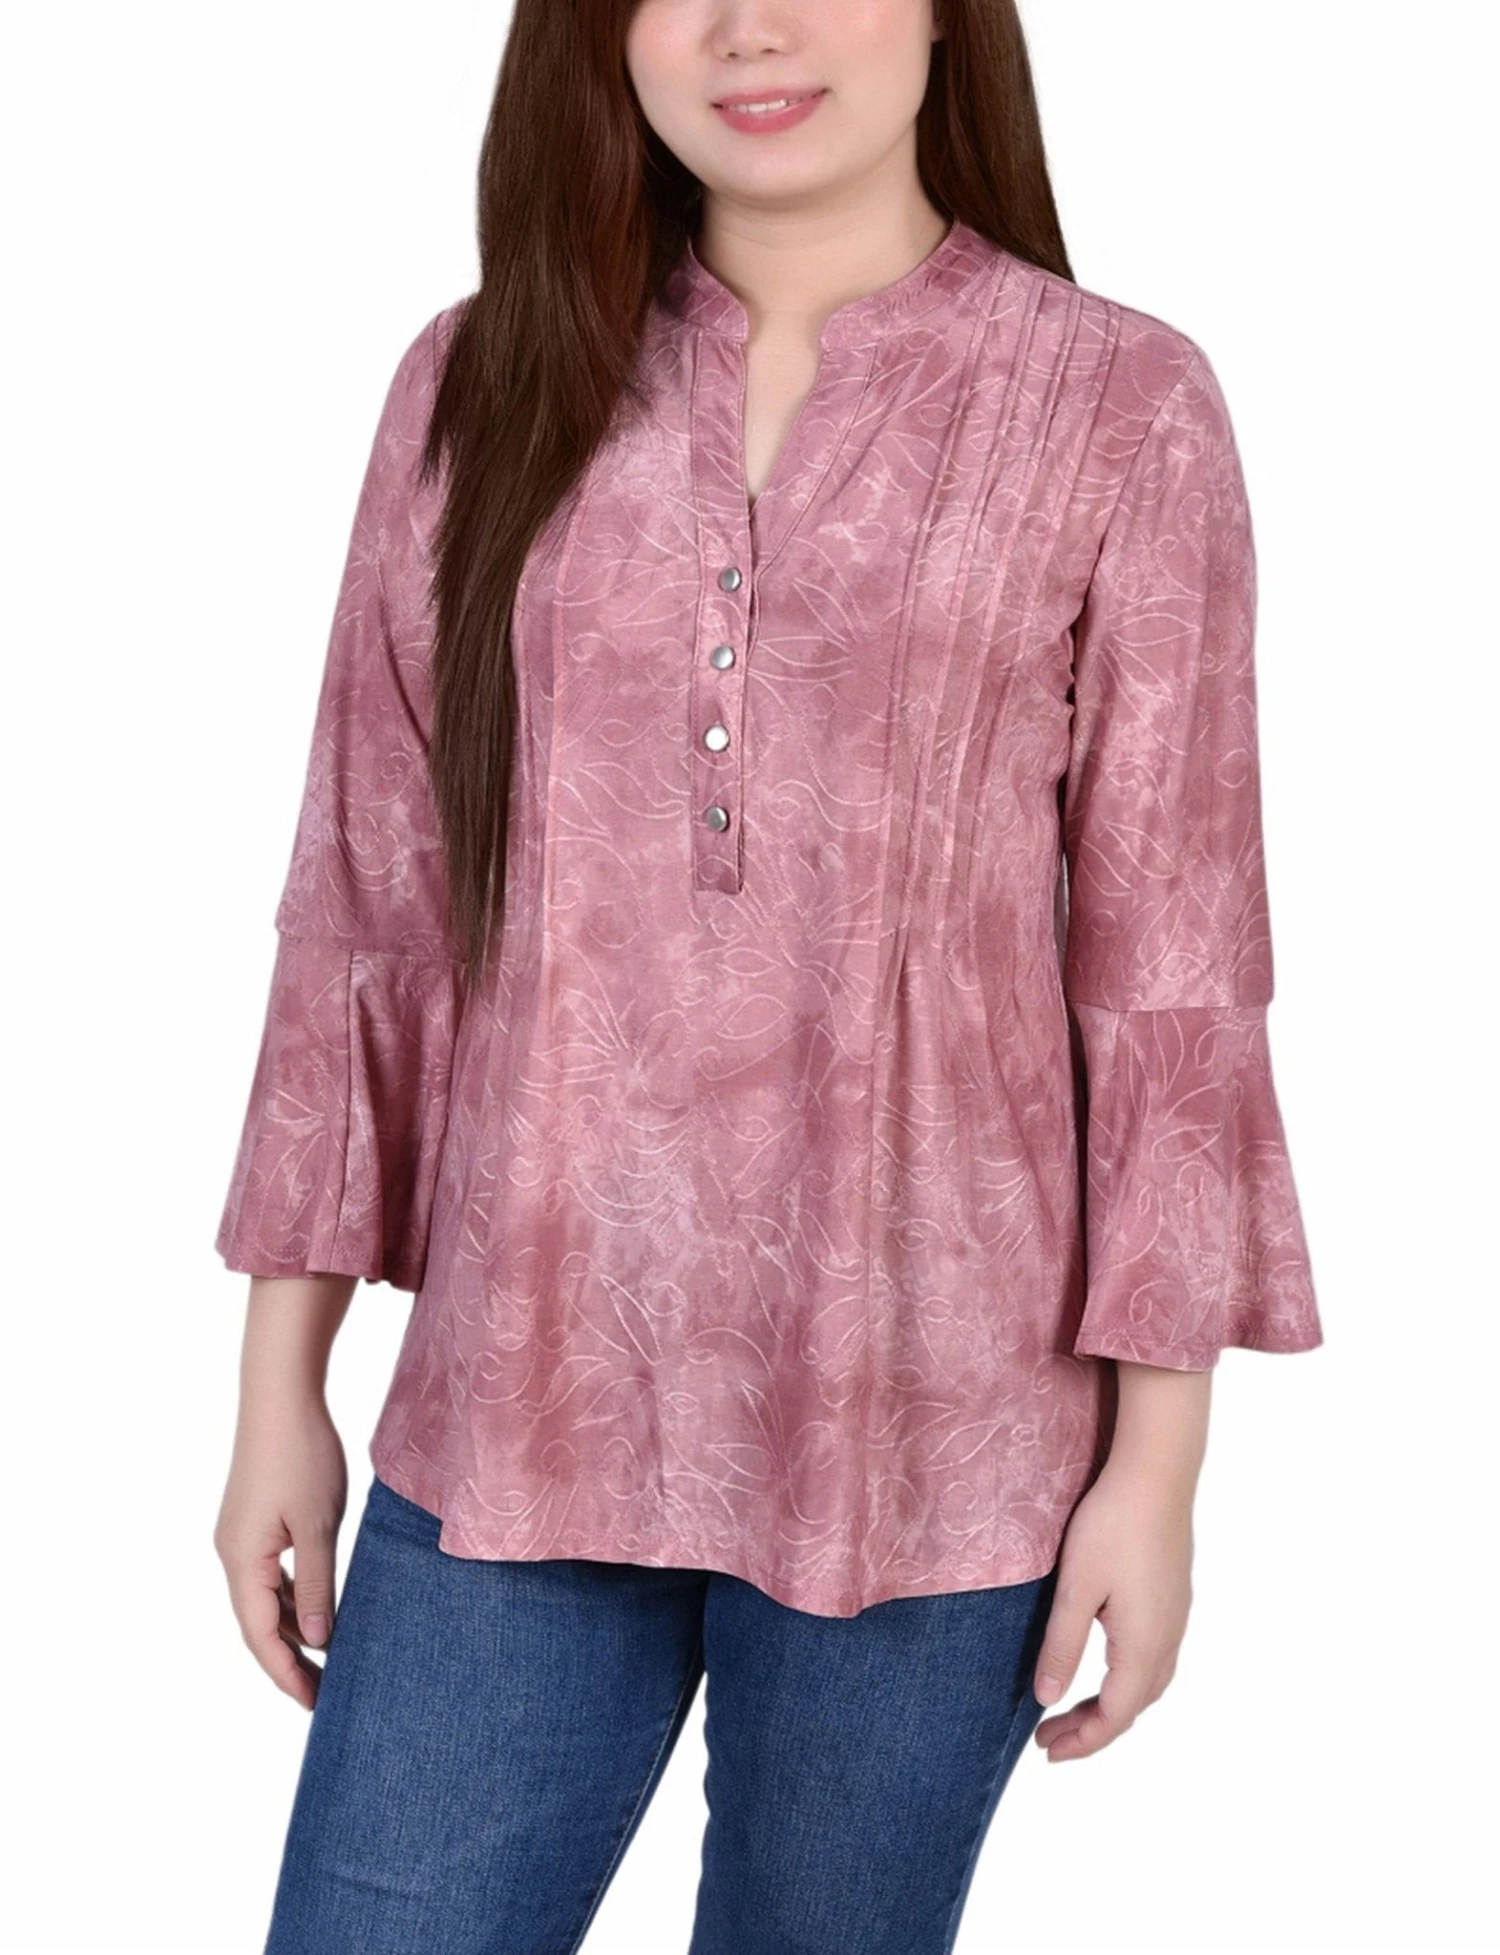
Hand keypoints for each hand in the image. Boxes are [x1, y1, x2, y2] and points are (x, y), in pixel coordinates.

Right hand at [213, 1397, 348, 1710]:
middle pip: (259, 1624)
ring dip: (293, 1630)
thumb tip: (318, 1640)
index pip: (261, 1637)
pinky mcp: (254, 1521)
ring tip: (328, 1660)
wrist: (280, 1396)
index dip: (286, 1675)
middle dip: (290, 1662)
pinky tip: (320, 1608)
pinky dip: (294, 1597)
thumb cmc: (302, 1455)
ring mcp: (241, 1537)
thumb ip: (319, 1585)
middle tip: (326, 1695)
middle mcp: (233, 1555)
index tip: (315, 1705)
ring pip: (266, 1600)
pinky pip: (271, 1574)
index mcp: (243, 1561)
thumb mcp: (318, 1526)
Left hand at [1030, 1458, 1193, 1760]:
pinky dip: (1127, 1677)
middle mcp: (1168, 1639)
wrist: (1157, 1475)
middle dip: (1093, 1728)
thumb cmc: (1113, 1526)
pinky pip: (1155, 1657)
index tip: (1047, 1750)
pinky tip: (1106, 1662)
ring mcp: (1176, 1617)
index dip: (1082, 1740)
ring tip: (1074, 1708)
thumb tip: (1047, 1699)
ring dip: (1112, 1703)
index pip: (1114, 1715)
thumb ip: (1061, 1646)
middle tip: (1050, 1735)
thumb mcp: (1077, 1589)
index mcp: (1143, 1645)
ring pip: (1148, 1683)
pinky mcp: (1174, 1596)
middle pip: (1133, 1706)